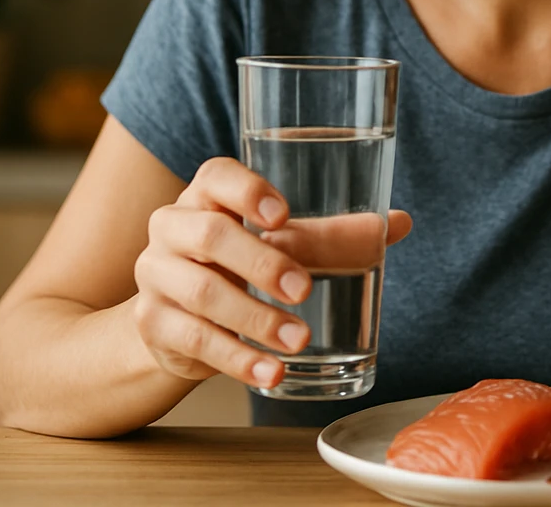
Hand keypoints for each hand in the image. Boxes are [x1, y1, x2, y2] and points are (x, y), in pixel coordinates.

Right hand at [132, 156, 412, 388]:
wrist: (175, 320)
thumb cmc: (236, 265)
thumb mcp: (278, 243)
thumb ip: (332, 234)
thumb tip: (398, 223)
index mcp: (207, 196)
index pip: (216, 176)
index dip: (247, 191)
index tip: (283, 216)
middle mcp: (172, 227)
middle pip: (210, 236)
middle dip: (261, 263)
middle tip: (304, 288)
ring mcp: (157, 275)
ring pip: (203, 293)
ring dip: (256, 319)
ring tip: (299, 340)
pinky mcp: (153, 323)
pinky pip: (195, 340)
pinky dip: (238, 360)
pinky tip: (271, 373)